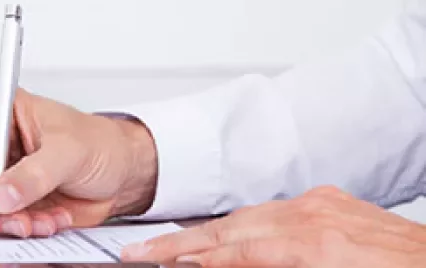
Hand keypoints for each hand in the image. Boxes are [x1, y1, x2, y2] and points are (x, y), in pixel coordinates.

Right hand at [0, 82, 158, 237]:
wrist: (122, 172)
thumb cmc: (100, 144)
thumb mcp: (70, 151)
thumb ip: (36, 173)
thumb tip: (3, 195)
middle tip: (17, 221)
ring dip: (10, 222)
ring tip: (43, 219)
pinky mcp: (9, 200)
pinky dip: (23, 229)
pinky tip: (49, 220)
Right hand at [121, 185, 425, 266]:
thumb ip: (264, 266)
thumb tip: (223, 264)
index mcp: (314, 249)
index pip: (235, 253)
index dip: (195, 260)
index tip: (160, 263)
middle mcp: (312, 218)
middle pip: (228, 229)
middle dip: (179, 241)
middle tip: (141, 250)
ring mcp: (320, 204)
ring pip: (244, 215)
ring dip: (203, 231)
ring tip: (169, 243)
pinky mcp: (327, 199)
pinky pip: (271, 208)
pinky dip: (240, 221)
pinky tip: (221, 231)